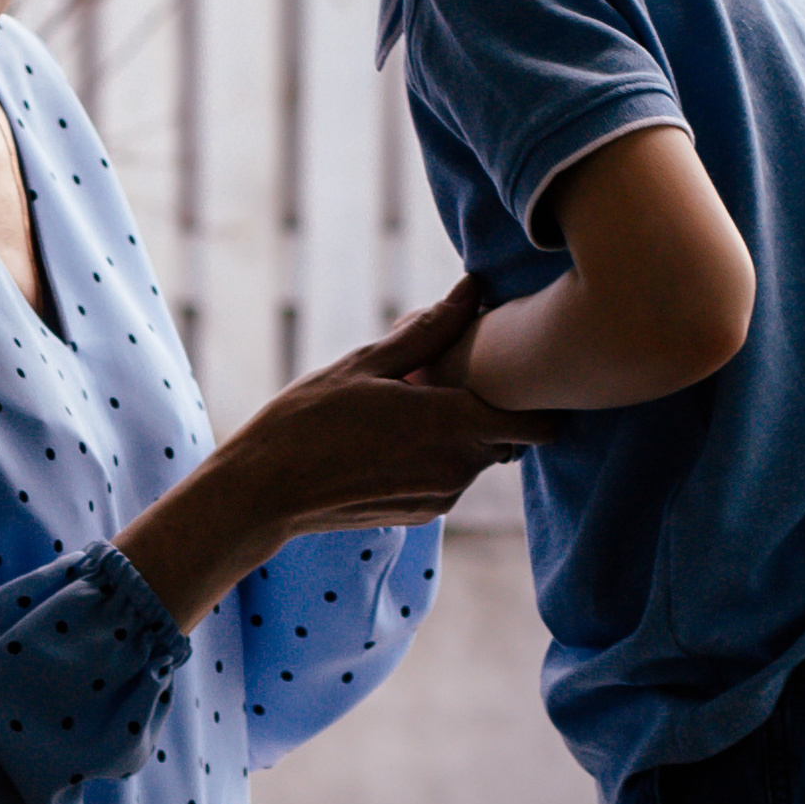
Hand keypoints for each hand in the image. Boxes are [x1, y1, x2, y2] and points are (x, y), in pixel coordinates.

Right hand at [243, 280, 537, 526]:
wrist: (265, 492)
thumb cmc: (307, 420)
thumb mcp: (365, 364)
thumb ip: (430, 330)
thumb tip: (473, 289)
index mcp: (450, 424)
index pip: (538, 423)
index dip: (539, 397)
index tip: (521, 373)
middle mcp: (457, 468)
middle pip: (508, 435)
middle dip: (490, 407)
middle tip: (446, 379)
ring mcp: (441, 497)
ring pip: (478, 456)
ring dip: (459, 432)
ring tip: (407, 409)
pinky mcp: (424, 514)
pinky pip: (450, 477)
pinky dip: (437, 456)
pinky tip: (392, 440)